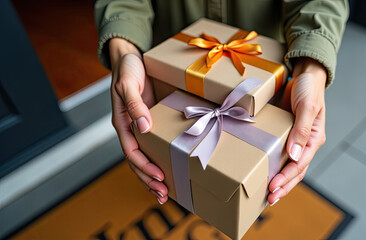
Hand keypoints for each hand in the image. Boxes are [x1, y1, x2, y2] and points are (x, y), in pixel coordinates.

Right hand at [109, 38, 167, 203]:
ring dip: (152, 177)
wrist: (131, 58)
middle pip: (137, 162)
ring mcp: (140, 128)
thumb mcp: (128, 84)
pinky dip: (159, 160)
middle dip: (149, 179)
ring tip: (164, 193)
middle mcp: (130, 129)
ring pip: (144, 158)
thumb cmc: (127, 69)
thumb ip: (135, 105)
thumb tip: (144, 127)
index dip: (144, 166)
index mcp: (122, 123)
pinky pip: (154, 146)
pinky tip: (168, 170)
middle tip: (164, 194)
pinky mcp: (151, 123)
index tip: (160, 176)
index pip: (131, 152)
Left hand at [267, 58, 326, 205]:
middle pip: (296, 172)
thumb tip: (295, 156)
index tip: (273, 188)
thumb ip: (302, 130)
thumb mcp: (307, 106)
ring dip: (280, 181)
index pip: (300, 164)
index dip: (287, 178)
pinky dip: (275, 166)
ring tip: (268, 195)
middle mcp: (306, 143)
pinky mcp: (286, 134)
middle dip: (284, 186)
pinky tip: (265, 173)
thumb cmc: (308, 88)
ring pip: (289, 167)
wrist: (305, 75)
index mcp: (315, 139)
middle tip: (269, 199)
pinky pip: (281, 154)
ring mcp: (296, 140)